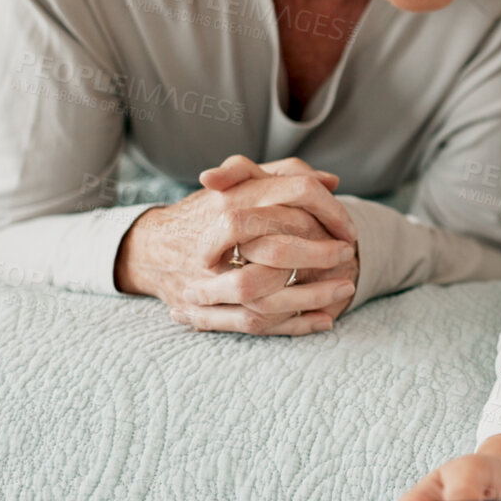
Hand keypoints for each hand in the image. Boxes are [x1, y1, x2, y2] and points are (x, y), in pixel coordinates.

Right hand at [114, 154, 358, 335]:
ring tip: (346, 289)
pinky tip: (325, 321)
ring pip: (267, 294)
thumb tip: (332, 181)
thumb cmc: (207, 213)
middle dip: (320, 254)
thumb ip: (284, 175)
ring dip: (313, 295)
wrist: (151, 248)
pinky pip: (256, 323)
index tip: (348, 227)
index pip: (294, 196)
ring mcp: (208, 279)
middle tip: (348, 254)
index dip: (329, 211)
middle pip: (278, 250)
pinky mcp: (207, 311)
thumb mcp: (242, 184)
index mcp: (231, 199)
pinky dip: (295, 324)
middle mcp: (217, 237)